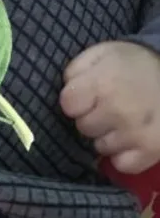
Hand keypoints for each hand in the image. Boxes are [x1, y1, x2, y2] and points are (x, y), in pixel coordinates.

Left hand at [60, 41, 159, 174]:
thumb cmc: (139, 65)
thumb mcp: (105, 53)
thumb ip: (79, 68)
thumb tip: (67, 88)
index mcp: (104, 83)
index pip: (68, 104)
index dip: (77, 98)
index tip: (90, 94)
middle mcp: (118, 111)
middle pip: (83, 127)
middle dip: (93, 117)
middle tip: (112, 106)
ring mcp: (134, 135)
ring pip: (101, 146)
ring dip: (109, 136)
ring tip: (125, 120)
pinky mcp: (150, 152)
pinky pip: (121, 164)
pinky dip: (125, 155)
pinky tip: (133, 138)